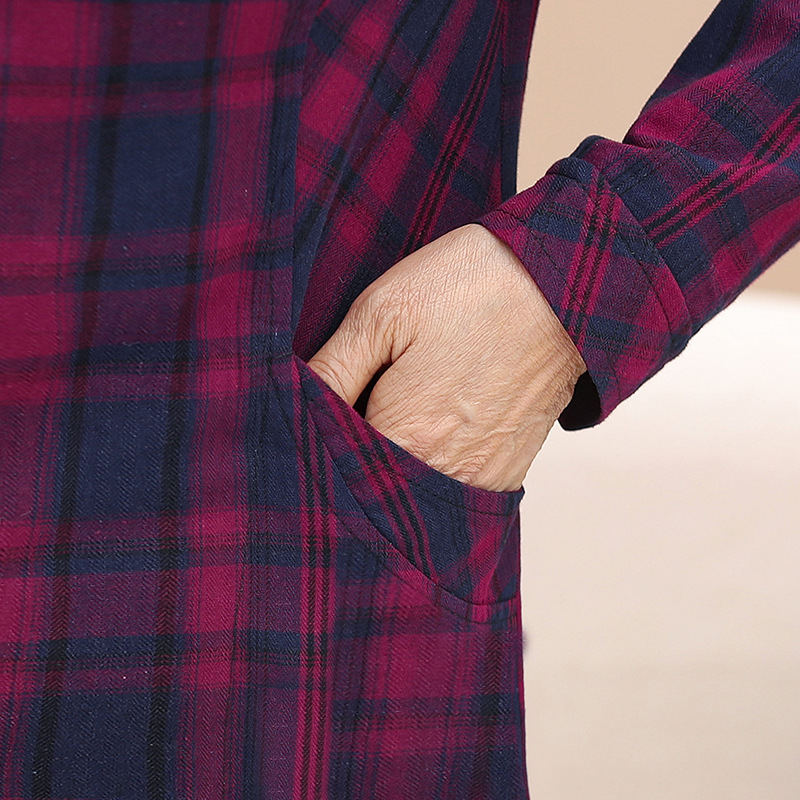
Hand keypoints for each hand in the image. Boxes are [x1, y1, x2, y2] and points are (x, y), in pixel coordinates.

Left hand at [306, 224, 586, 491]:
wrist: (567, 287)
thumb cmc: (471, 288)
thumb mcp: (384, 312)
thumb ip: (332, 369)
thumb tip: (290, 404)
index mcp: (402, 434)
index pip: (332, 467)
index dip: (314, 445)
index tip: (311, 418)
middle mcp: (441, 471)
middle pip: (372, 488)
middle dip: (350, 463)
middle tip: (356, 412)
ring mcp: (480, 477)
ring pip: (413, 493)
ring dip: (392, 469)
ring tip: (395, 418)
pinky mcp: (507, 471)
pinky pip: (453, 490)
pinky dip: (431, 472)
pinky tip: (428, 433)